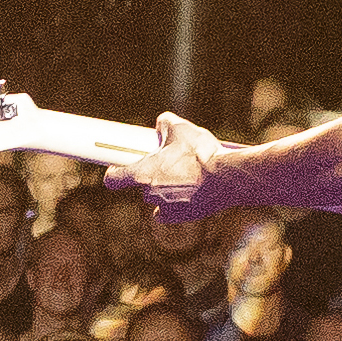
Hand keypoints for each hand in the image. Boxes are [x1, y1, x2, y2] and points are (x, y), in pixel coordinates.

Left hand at [113, 112, 227, 224]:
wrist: (228, 177)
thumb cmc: (201, 153)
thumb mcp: (181, 128)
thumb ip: (164, 123)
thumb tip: (160, 124)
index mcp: (142, 174)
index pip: (113, 178)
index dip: (114, 172)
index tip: (116, 168)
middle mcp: (149, 194)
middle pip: (140, 186)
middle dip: (150, 176)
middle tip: (167, 164)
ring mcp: (165, 207)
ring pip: (156, 198)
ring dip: (164, 189)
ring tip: (184, 176)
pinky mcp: (181, 217)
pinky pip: (169, 212)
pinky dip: (174, 205)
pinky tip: (186, 194)